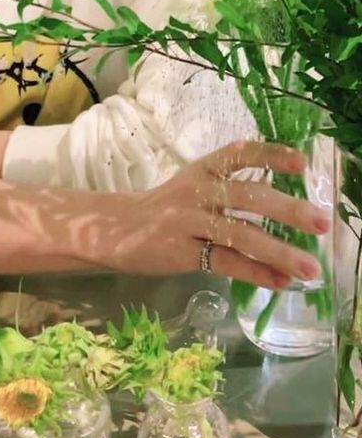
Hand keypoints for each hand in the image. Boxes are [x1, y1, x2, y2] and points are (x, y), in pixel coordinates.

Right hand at [88, 140, 331, 288]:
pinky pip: (226, 262)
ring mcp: (188, 221)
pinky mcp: (182, 252)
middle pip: (247, 196)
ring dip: (280, 252)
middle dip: (288, 209)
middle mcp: (197, 190)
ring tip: (310, 268)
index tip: (302, 164)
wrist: (116, 229)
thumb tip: (285, 209)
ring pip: (240, 234)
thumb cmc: (165, 208)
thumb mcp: (194, 186)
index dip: (271, 156)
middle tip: (321, 222)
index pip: (239, 154)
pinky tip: (280, 283)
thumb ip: (230, 191)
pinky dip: (256, 273)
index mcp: (202, 168)